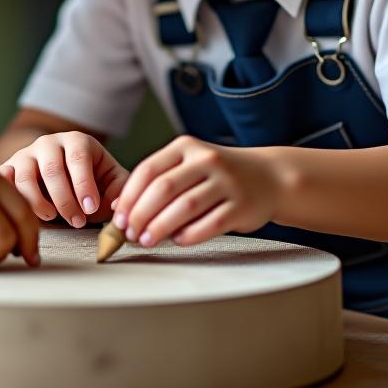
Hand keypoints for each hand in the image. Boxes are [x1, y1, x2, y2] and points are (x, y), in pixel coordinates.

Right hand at [0, 131, 127, 227]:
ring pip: (25, 176)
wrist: (62, 177)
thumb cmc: (91, 183)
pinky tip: (26, 217)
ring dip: (38, 202)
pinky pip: (4, 182)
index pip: (78, 157)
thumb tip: (116, 206)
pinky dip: (12, 200)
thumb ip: (120, 192)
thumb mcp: (112, 182)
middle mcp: (48, 143)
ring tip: (52, 218)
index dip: (84, 184)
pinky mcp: (8, 169)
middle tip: (77, 222)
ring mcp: (25, 155)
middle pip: (52, 168)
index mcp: (76, 141)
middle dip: (65, 200)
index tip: (91, 209)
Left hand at [113, 137, 282, 247]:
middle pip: (163, 189)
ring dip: (160, 227)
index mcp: (185, 146)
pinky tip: (177, 241)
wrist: (269, 177)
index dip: (129, 196)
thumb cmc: (218, 175)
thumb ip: (157, 182)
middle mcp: (205, 159)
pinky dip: (189, 235)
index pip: (148, 170)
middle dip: (140, 214)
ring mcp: (225, 181)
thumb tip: (119, 206)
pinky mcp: (241, 205)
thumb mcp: (187, 166)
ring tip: (146, 240)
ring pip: (184, 207)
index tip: (118, 217)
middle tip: (129, 234)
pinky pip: (210, 224)